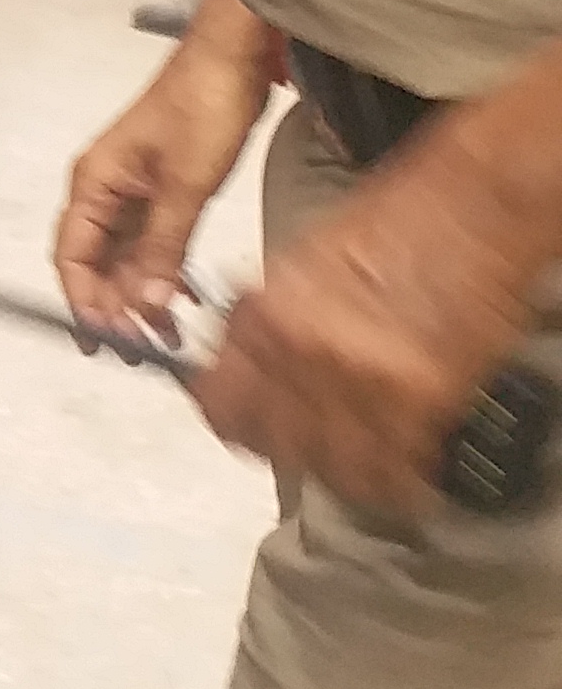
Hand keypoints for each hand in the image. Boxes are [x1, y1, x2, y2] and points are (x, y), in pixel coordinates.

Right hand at [54, 0, 273, 348]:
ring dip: (142, 294)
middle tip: (142, 348)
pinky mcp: (166, 188)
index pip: (72, 255)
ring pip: (128, 256)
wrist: (235, 58)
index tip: (107, 339)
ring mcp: (136, 190)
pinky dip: (166, 272)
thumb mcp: (186, 186)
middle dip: (114, 306)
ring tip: (168, 333)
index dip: (83, 300)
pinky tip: (187, 298)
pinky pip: (155, 243)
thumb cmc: (202, 110)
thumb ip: (164, 249)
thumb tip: (145, 307)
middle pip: (96, 262)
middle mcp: (106, 190)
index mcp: (94, 184)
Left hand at [194, 143, 545, 514]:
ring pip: (329, 468)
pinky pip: (393, 470)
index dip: (227, 424)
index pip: (217, 402)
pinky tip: (399, 480)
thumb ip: (265, 315)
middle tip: (305, 453)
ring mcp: (360, 379)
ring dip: (340, 475)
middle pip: (270, 444)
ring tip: (355, 469)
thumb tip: (238, 358)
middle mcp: (301, 352)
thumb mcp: (299, 261)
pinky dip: (393, 484)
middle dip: (284, 453)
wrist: (472, 205)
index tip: (240, 432)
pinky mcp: (422, 397)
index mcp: (264, 313)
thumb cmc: (393, 221)